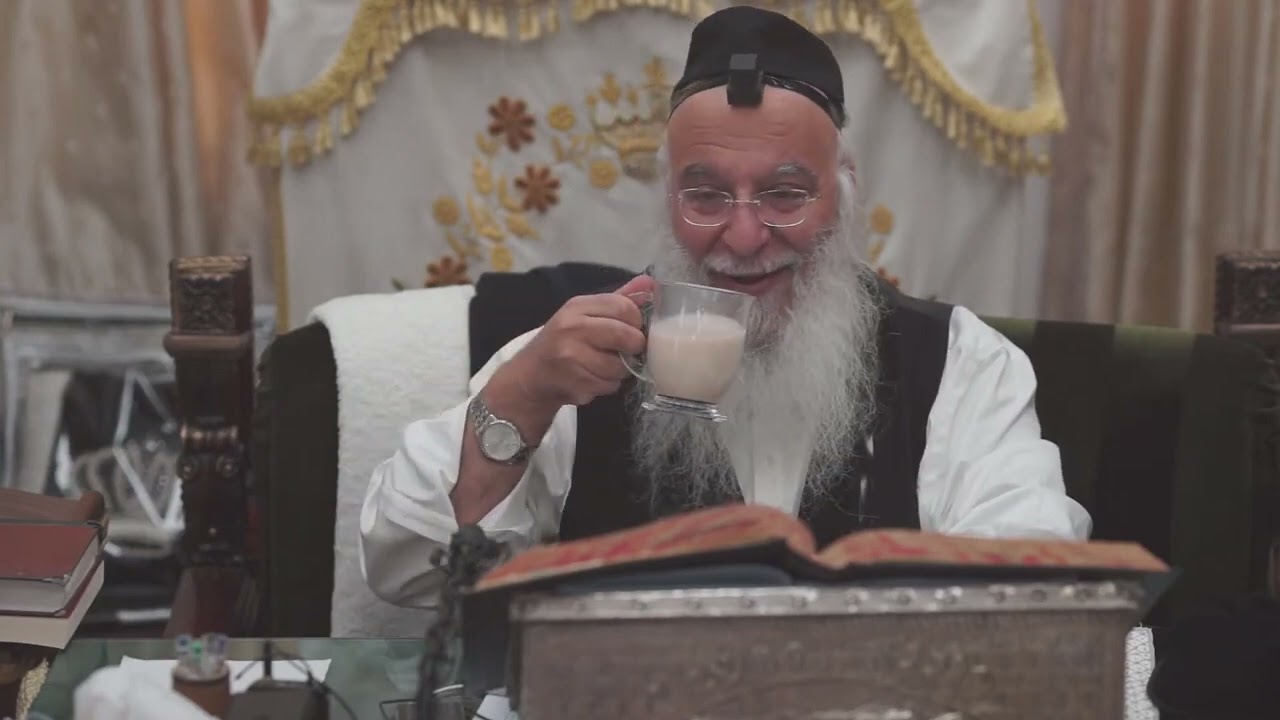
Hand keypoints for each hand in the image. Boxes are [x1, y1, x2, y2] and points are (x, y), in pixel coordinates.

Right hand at [498, 275, 652, 409]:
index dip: (637, 320)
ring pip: (620, 366)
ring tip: (606, 366)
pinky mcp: (574, 383)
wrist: (531, 375)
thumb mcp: (585, 314)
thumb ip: (618, 299)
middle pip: (625, 336)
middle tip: (627, 350)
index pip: (623, 306)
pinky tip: (594, 378)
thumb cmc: (564, 341)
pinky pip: (609, 385)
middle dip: (633, 347)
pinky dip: (608, 385)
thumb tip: (650, 283)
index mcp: (577, 306)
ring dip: (621, 370)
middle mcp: (572, 328)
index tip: (634, 328)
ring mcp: (571, 357)